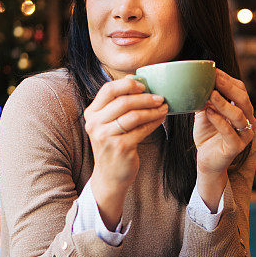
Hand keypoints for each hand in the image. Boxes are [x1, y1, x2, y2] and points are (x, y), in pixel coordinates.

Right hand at [84, 77, 167, 227]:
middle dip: (145, 97)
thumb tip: (136, 81)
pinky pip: (142, 129)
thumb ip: (116, 105)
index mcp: (91, 114)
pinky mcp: (121, 147)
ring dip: (152, 109)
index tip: (143, 85)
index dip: (127, 84)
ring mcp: (107, 136)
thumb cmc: (112, 145)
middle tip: (160, 97)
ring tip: (164, 107)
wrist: (110, 176)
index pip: (108, 89)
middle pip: (123, 101)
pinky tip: (161, 118)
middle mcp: (95, 124)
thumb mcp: (107, 124)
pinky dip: (154, 122)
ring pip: (134, 115)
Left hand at [193, 69, 255, 207]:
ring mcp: (245, 134)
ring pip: (238, 115)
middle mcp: (248, 120)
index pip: (240, 89)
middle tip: (214, 77)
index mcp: (242, 109)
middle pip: (243, 99)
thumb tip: (198, 80)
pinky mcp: (237, 147)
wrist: (207, 160)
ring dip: (224, 103)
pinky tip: (209, 112)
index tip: (213, 70)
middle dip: (228, 87)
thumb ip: (205, 98)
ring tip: (211, 94)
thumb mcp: (205, 112)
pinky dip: (219, 121)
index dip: (227, 79)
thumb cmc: (208, 135)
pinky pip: (229, 131)